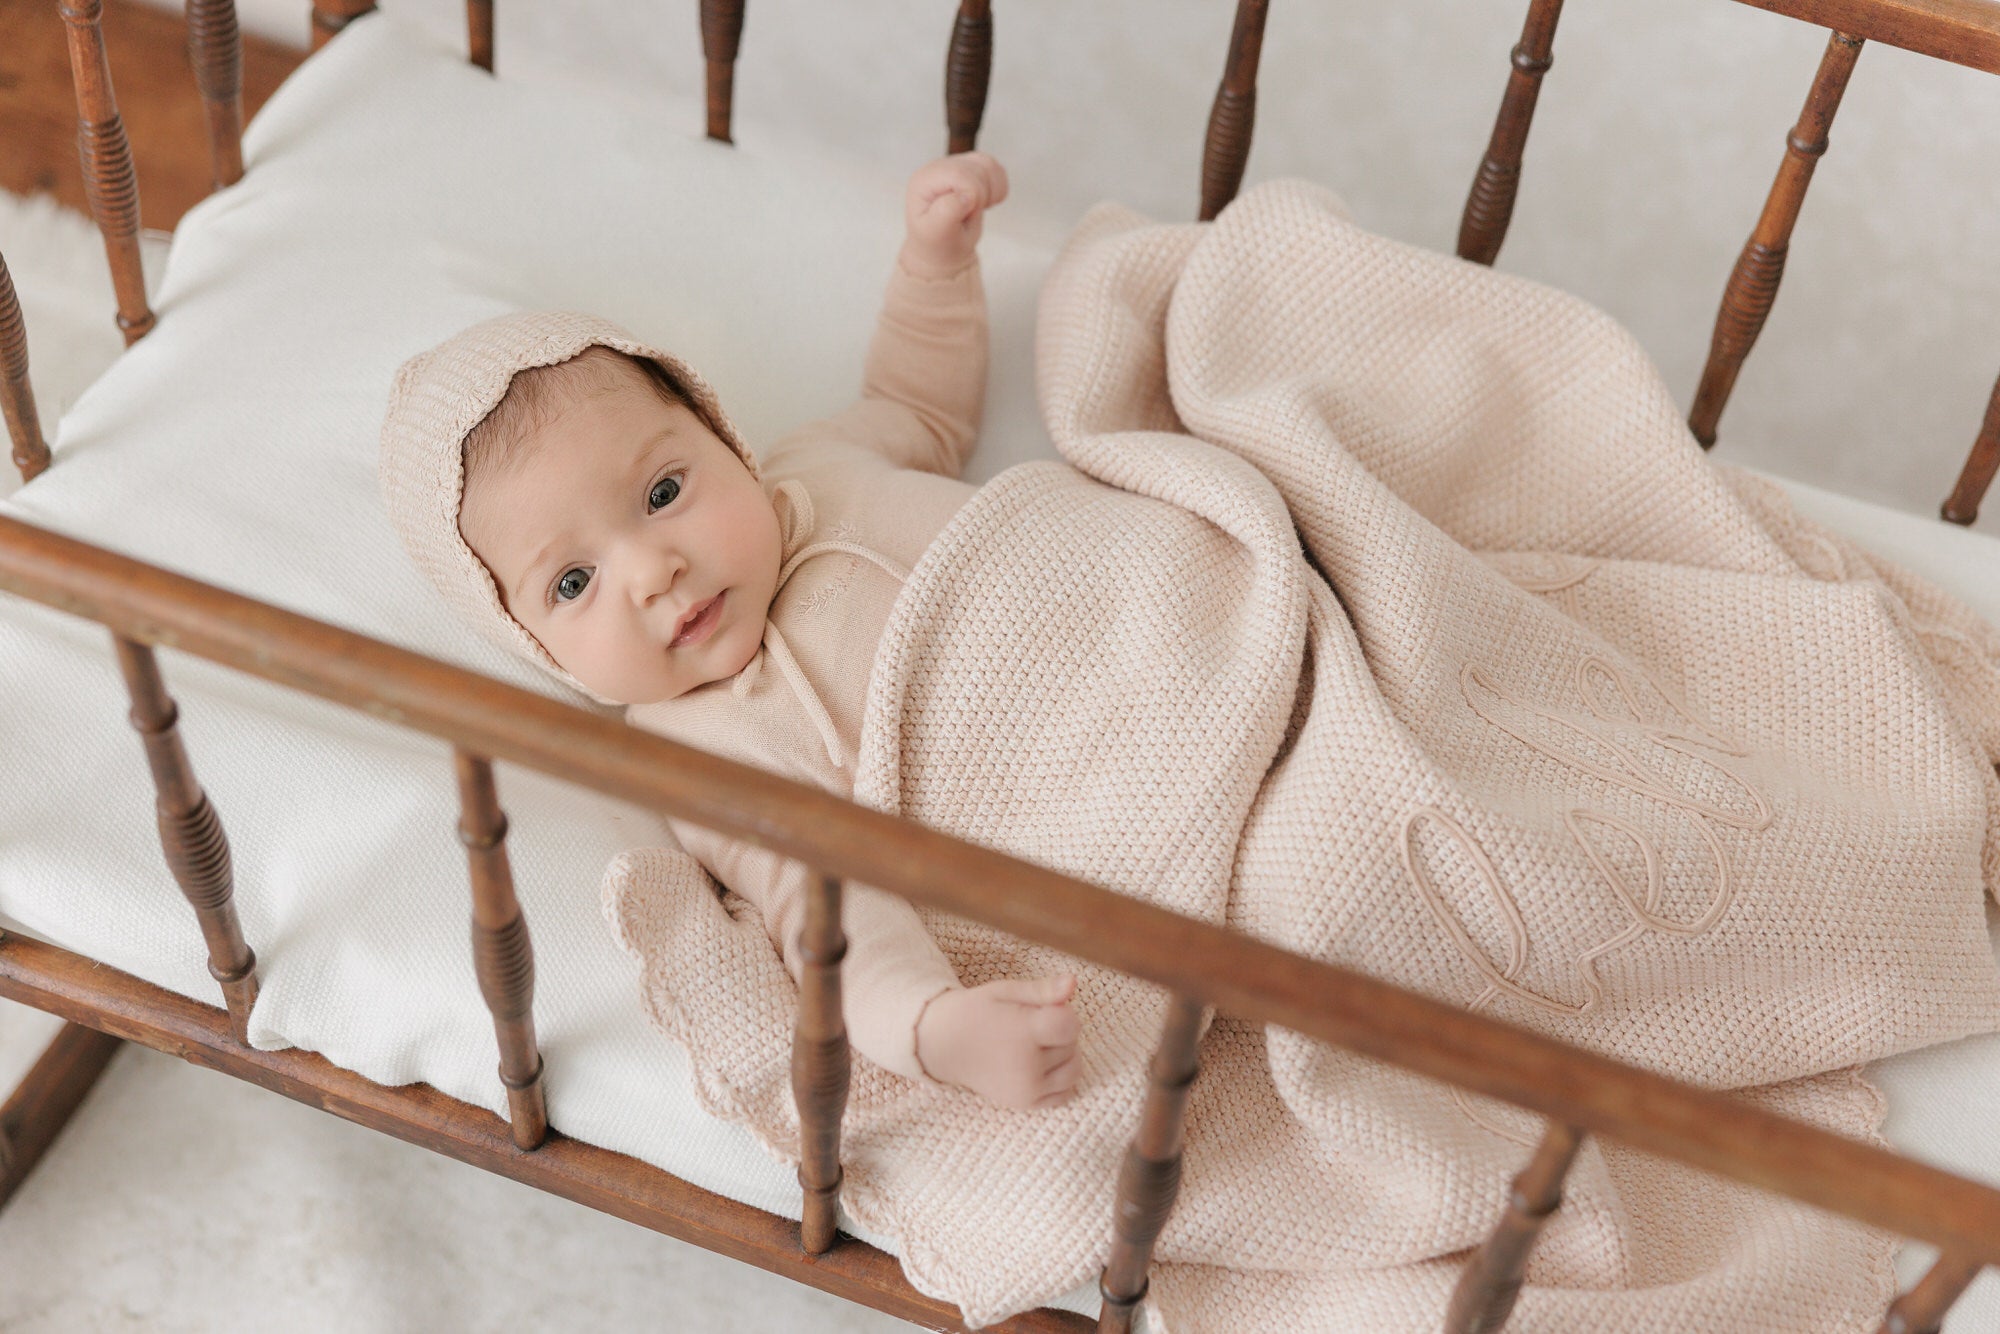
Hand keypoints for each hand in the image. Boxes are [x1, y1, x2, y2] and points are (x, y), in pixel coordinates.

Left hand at [900, 151, 1009, 280]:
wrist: (943, 248)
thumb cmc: (938, 242)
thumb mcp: (937, 234)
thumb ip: (947, 213)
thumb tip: (966, 194)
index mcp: (924, 180)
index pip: (959, 174)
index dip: (973, 196)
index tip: (964, 215)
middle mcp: (938, 168)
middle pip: (976, 168)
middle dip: (982, 196)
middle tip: (968, 215)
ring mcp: (955, 165)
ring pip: (987, 164)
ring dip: (990, 192)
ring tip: (975, 209)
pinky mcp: (970, 167)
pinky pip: (994, 168)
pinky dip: (997, 188)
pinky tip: (984, 203)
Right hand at [915, 974, 1078, 1108]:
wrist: (942, 1044)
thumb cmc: (976, 1011)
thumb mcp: (1005, 991)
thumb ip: (1042, 989)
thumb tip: (1073, 983)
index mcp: (1021, 1034)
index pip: (1070, 1025)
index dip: (1064, 1013)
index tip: (1044, 1010)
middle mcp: (1026, 1067)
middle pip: (1071, 1046)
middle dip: (1059, 1032)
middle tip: (1030, 1025)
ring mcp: (1026, 1089)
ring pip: (1073, 1071)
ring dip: (1064, 1056)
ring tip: (1037, 1045)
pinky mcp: (1024, 1103)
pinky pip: (1064, 1093)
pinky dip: (1061, 1079)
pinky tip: (1041, 1065)